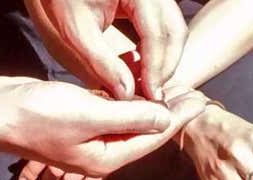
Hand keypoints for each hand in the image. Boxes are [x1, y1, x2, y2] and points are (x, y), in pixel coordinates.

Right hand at [0, 81, 205, 179]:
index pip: (153, 138)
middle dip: (170, 114)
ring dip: (150, 106)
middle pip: (144, 133)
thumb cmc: (38, 116)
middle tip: (194, 94)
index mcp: (107, 158)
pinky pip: (111, 115)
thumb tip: (164, 118)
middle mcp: (101, 152)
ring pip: (129, 123)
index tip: (200, 102)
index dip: (178, 119)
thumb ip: (130, 117)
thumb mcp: (90, 115)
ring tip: (174, 90)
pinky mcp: (78, 122)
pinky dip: (127, 103)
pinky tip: (140, 90)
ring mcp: (89, 139)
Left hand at [25, 0, 186, 99]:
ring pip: (175, 30)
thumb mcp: (77, 31)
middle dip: (165, 66)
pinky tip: (141, 66)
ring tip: (146, 83)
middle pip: (175, 31)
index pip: (157, 34)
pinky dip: (158, 49)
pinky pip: (166, 26)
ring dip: (164, 60)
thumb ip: (102, 63)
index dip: (156, 69)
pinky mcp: (153, 0)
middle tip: (152, 95)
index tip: (151, 96)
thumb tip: (128, 94)